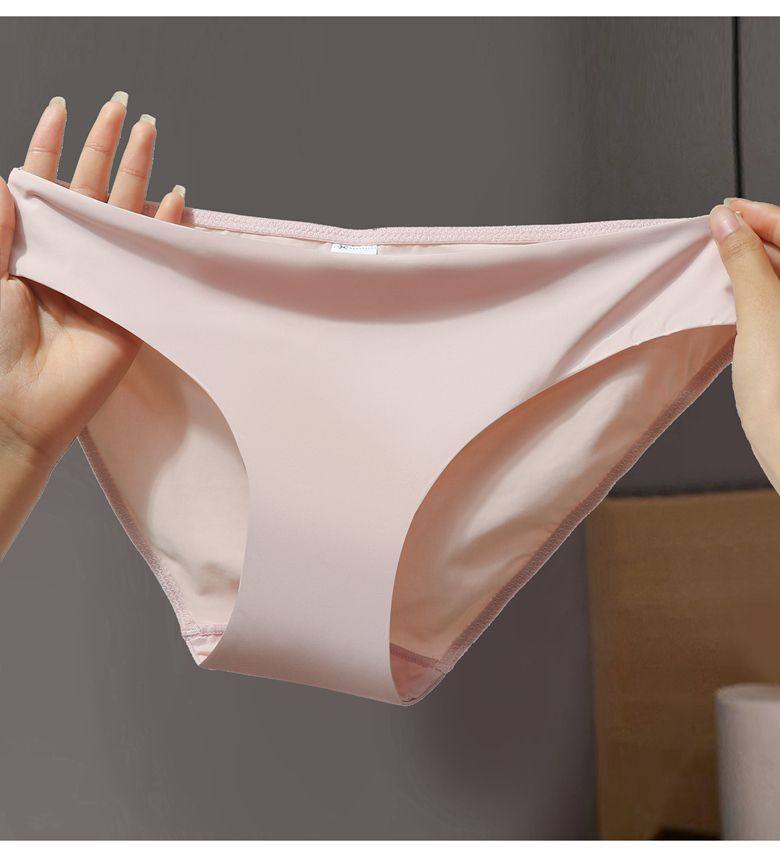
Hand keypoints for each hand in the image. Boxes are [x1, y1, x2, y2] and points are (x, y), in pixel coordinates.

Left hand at [0, 93, 185, 556]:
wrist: (20, 404)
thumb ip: (0, 231)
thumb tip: (8, 181)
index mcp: (34, 246)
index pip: (45, 185)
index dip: (52, 146)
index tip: (61, 108)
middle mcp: (72, 255)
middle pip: (92, 191)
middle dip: (107, 147)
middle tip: (123, 108)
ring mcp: (105, 277)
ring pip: (124, 217)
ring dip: (139, 176)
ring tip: (149, 135)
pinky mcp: (132, 305)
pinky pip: (150, 261)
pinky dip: (165, 232)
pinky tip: (176, 201)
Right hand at [710, 200, 779, 491]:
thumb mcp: (763, 318)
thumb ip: (746, 263)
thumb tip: (727, 222)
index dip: (758, 214)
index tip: (721, 212)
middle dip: (755, 237)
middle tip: (715, 236)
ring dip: (756, 266)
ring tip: (721, 265)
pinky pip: (779, 305)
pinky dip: (759, 295)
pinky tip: (740, 301)